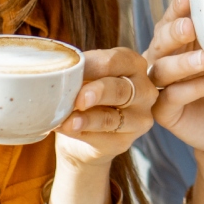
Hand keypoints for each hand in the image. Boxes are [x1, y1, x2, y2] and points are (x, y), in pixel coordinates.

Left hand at [53, 47, 157, 167]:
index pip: (114, 61)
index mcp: (132, 64)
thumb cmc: (85, 92)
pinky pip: (102, 138)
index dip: (90, 66)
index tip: (68, 70)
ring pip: (111, 118)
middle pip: (120, 90)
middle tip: (79, 99)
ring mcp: (138, 119)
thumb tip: (60, 70)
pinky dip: (81, 133)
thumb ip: (78, 72)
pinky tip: (66, 129)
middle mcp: (143, 90)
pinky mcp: (124, 142)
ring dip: (87, 120)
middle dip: (98, 92)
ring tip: (68, 121)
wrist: (83, 131)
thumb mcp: (84, 76)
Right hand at [143, 0, 203, 158]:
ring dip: (183, 62)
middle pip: (159, 43)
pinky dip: (195, 88)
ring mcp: (161, 88)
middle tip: (190, 26)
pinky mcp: (164, 112)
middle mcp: (164, 62)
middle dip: (173, 32)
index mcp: (179, 43)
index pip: (171, 21)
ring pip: (161, 71)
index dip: (176, 9)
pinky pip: (172, 98)